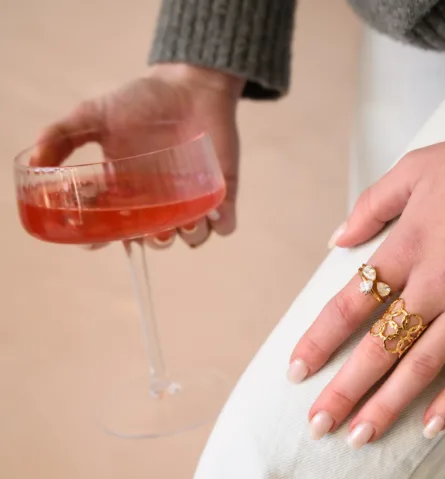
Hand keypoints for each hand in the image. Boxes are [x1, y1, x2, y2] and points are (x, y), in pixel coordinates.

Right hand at [32, 64, 244, 248]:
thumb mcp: (94, 115)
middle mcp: (161, 203)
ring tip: (187, 220)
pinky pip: (225, 225)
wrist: (189, 83)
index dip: (105, 239)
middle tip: (154, 229)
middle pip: (157, 239)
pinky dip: (221, 225)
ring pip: (192, 237)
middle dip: (155, 241)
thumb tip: (31, 162)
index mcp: (129, 193)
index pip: (116, 228)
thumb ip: (62, 136)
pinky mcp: (221, 193)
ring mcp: (192, 200)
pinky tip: (213, 212)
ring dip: (190, 236)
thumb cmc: (142, 100)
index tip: (96, 241)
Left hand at [290, 107, 444, 447]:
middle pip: (379, 349)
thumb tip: (334, 240)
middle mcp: (434, 285)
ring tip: (360, 438)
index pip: (348, 306)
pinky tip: (432, 427)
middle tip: (318, 426)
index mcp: (406, 248)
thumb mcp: (415, 168)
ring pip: (422, 368)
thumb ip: (369, 207)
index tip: (296, 371)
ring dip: (388, 407)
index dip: (318, 342)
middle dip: (344, 392)